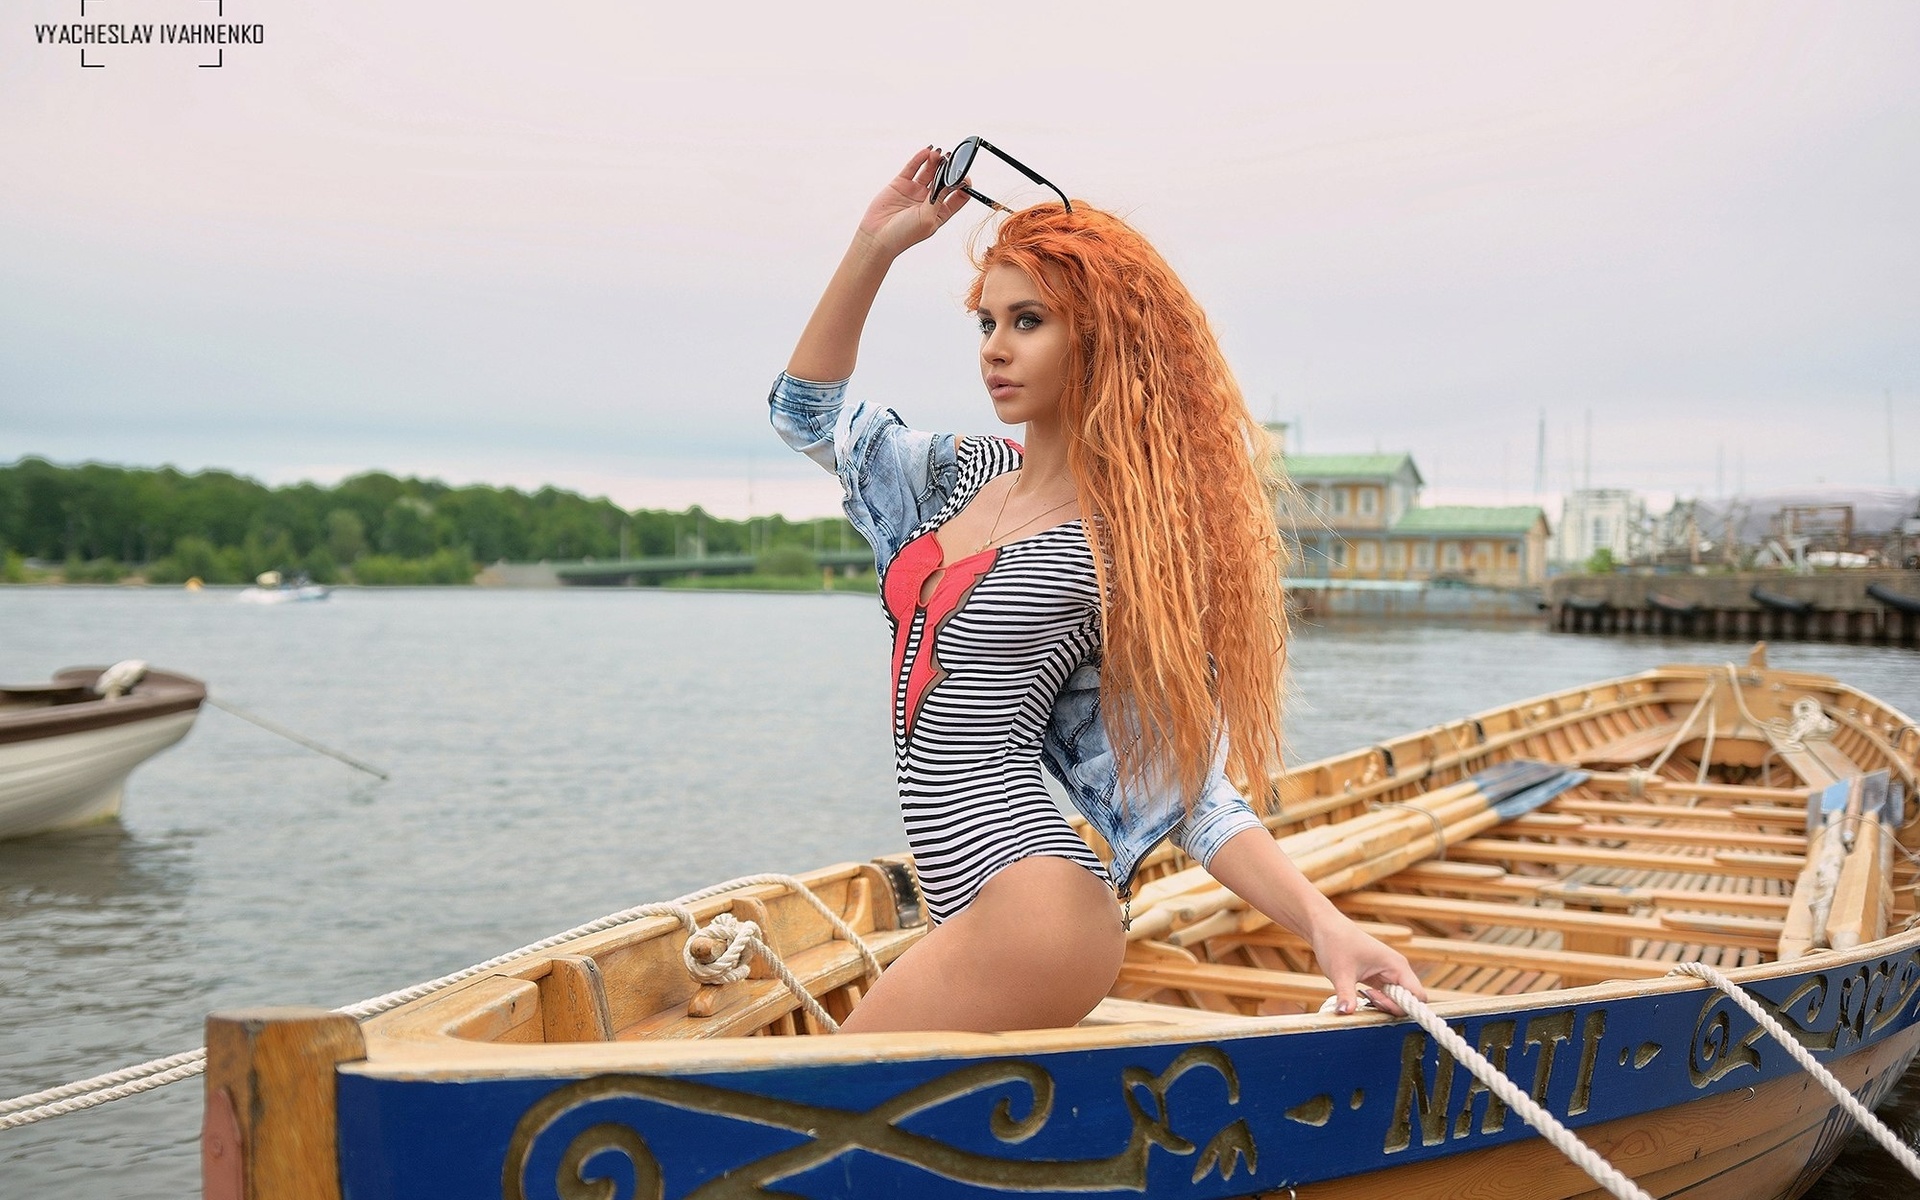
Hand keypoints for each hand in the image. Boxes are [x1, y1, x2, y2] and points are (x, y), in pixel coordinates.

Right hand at [855, 147, 974, 259]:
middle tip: (951, 159)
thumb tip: (950, 181)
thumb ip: (939, 198)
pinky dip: (920, 158)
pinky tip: (927, 151)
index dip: (963, 184)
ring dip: (935, 161)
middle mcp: (930, 200)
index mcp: (941, 212)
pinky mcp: (901, 184)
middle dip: (949, 168)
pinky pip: (913, 167)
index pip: (958, 195)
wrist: (878, 237)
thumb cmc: (904, 235)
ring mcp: (915, 191)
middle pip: (944, 179)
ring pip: (929, 171)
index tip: (964, 176)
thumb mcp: (928, 218)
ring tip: (938, 154)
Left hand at [1311, 917, 1426, 1016]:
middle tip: (1368, 1000)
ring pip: (1398, 1000)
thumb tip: (1345, 1014)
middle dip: (1392, 1007)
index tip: (1378, 1003)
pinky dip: (1378, 1001)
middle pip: (1409, 1001)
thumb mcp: (1340, 973)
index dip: (1404, 1008)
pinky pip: (1387, 996)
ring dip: (1384, 1005)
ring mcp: (1389, 974)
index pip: (1418, 996)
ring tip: (1364, 996)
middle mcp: (1397, 970)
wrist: (1325, 927)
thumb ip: (1346, 995)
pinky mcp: (1379, 977)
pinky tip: (1362, 996)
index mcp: (1397, 966)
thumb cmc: (1336, 944)